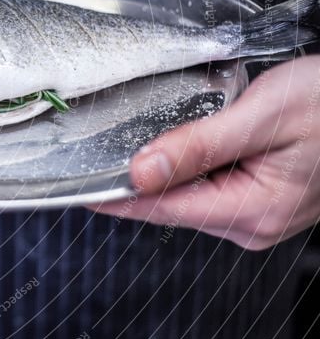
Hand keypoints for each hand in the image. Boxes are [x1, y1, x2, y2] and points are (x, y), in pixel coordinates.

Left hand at [91, 56, 319, 249]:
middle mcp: (253, 222)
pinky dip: (189, 167)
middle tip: (101, 150)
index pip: (161, 210)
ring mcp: (258, 214)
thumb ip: (198, 146)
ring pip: (187, 196)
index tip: (77, 190)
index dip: (115, 199)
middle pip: (170, 206)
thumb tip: (140, 173)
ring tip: (146, 139)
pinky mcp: (261, 198)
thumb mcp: (262, 116)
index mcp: (252, 211)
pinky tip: (185, 145)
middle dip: (136, 182)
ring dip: (165, 171)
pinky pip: (209, 187)